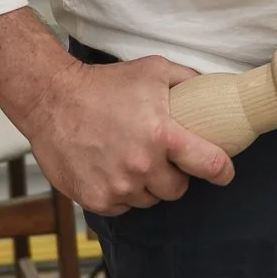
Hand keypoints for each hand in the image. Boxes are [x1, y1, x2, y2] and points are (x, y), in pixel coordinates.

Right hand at [25, 53, 234, 215]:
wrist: (52, 99)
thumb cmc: (103, 84)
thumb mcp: (153, 71)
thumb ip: (187, 81)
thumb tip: (214, 91)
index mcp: (162, 134)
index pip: (209, 164)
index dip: (222, 170)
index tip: (224, 172)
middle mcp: (142, 165)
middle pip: (177, 189)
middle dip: (175, 176)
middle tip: (161, 158)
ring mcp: (117, 185)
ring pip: (149, 199)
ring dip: (146, 185)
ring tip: (130, 159)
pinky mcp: (95, 198)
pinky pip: (122, 207)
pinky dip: (121, 194)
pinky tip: (111, 169)